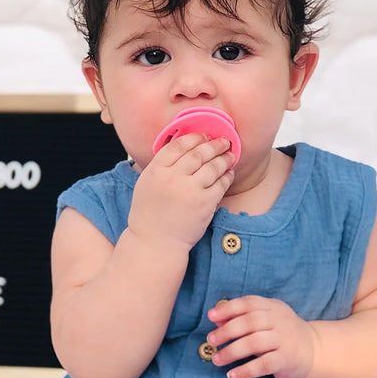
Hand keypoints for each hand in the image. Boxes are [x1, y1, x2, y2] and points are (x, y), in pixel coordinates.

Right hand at [128, 133, 235, 249]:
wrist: (156, 242)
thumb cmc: (149, 214)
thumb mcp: (147, 184)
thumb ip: (161, 166)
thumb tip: (182, 148)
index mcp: (156, 171)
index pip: (177, 146)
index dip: (193, 137)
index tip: (203, 135)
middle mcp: (173, 178)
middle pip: (198, 153)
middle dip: (213, 144)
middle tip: (223, 141)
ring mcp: (190, 190)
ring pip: (212, 166)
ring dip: (224, 157)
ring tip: (230, 153)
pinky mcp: (205, 203)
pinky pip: (221, 184)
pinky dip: (227, 176)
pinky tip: (229, 172)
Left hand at [207, 295, 315, 377]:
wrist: (314, 352)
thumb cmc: (281, 336)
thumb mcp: (264, 323)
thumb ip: (242, 320)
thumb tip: (216, 320)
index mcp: (273, 307)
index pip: (248, 303)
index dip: (228, 308)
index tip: (211, 316)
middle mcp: (280, 320)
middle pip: (250, 322)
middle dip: (227, 331)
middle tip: (211, 341)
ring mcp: (286, 339)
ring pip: (255, 343)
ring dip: (232, 352)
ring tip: (217, 359)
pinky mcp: (288, 359)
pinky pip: (264, 365)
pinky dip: (245, 370)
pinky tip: (232, 375)